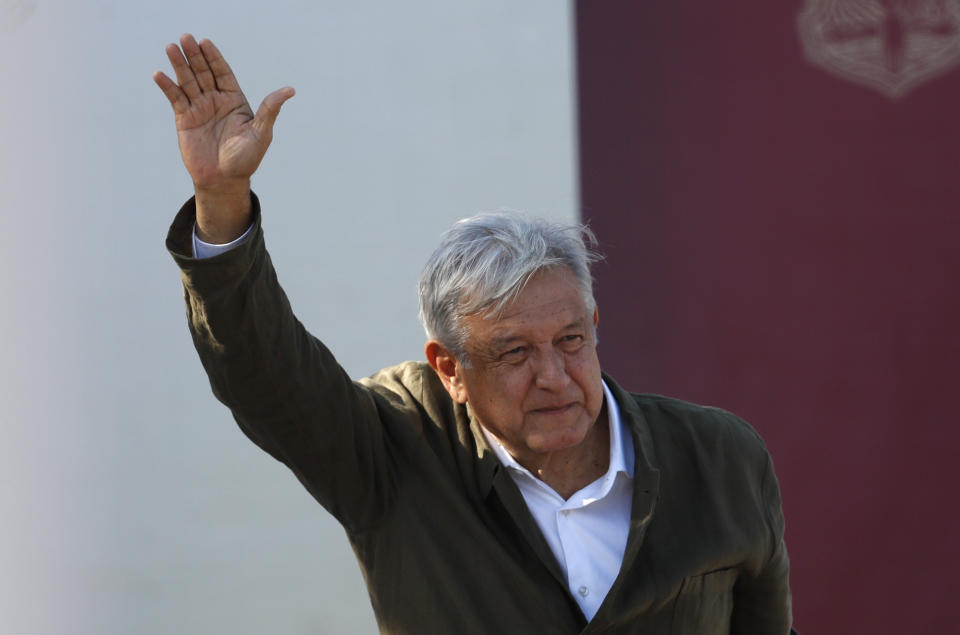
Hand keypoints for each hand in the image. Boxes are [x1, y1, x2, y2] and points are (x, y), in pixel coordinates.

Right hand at [153, 34, 294, 241]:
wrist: (224, 180)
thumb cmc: (246, 159)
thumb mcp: (261, 133)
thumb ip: (270, 109)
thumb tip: (290, 90)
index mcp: (235, 101)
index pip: (223, 73)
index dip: (214, 58)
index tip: (206, 42)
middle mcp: (216, 101)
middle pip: (204, 73)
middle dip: (195, 56)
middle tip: (186, 37)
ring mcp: (199, 109)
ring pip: (188, 82)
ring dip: (179, 65)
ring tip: (171, 47)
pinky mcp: (184, 120)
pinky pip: (175, 99)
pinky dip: (167, 87)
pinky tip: (160, 75)